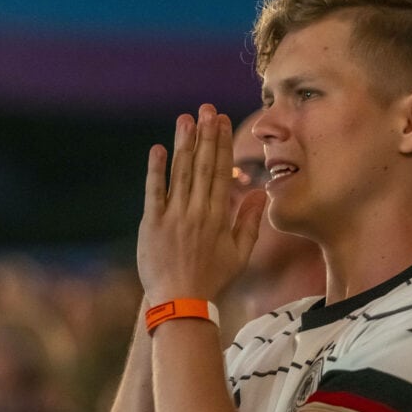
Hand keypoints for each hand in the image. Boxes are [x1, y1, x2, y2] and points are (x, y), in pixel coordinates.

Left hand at [137, 104, 266, 307]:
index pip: (221, 173)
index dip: (222, 145)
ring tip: (186, 119)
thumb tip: (259, 192)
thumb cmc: (213, 279)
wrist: (181, 302)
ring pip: (180, 174)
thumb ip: (249, 222)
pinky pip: (154, 192)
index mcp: (218, 217)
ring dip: (183, 145)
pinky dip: (156, 170)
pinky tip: (158, 149)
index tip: (223, 122)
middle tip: (207, 110)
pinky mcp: (152, 224)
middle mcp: (197, 212)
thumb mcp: (239, 253)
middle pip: (202, 166)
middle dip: (205, 136)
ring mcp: (174, 216)